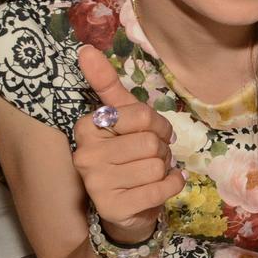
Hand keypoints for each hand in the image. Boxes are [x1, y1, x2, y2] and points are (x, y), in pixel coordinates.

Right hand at [73, 45, 184, 243]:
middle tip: (151, 157)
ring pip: (157, 165)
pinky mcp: (112, 209)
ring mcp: (96, 184)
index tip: (151, 133)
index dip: (157, 125)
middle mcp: (85, 155)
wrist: (128, 204)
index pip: (142, 115)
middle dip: (162, 149)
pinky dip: (172, 185)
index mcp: (87, 127)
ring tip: (151, 173)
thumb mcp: (123, 115)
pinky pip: (161, 188)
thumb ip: (105, 82)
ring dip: (165, 169)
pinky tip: (160, 187)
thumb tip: (85, 49)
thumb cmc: (128, 151)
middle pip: (151, 142)